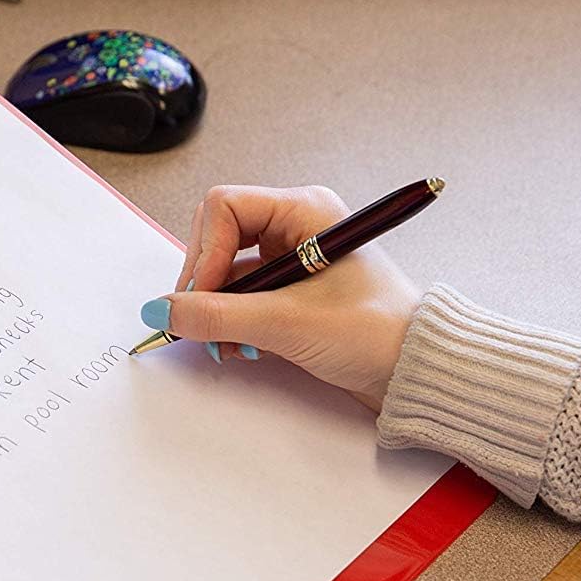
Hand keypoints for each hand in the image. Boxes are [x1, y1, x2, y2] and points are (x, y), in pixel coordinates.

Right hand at [143, 185, 421, 410]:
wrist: (416, 372)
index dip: (205, 252)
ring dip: (217, 308)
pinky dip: (231, 322)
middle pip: (218, 236)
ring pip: (226, 271)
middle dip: (204, 282)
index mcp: (305, 210)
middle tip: (200, 321)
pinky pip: (241, 295)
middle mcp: (296, 226)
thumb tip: (164, 311)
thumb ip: (220, 317)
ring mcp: (292, 258)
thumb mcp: (289, 324)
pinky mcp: (291, 290)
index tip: (201, 297)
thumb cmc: (377, 333)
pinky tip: (239, 348)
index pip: (225, 208)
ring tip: (224, 343)